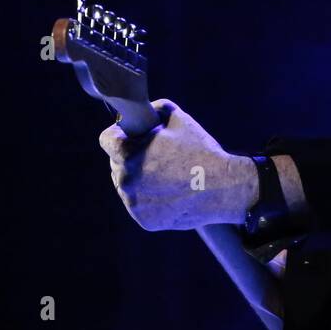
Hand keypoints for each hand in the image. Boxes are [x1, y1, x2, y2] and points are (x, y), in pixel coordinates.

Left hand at [98, 99, 258, 230]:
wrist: (224, 188)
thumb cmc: (201, 151)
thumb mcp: (179, 118)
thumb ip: (155, 109)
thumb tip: (145, 113)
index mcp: (128, 154)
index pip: (107, 140)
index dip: (119, 134)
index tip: (131, 135)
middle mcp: (125, 181)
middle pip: (117, 164)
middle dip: (131, 157)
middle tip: (156, 156)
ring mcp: (134, 203)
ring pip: (127, 185)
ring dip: (139, 178)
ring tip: (166, 175)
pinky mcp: (145, 220)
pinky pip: (140, 204)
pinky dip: (149, 198)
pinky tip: (169, 192)